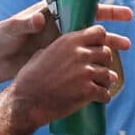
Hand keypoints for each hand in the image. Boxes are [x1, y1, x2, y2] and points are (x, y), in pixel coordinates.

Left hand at [0, 0, 132, 83]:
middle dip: (111, 14)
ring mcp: (62, 40)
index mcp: (50, 10)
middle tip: (128, 16)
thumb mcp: (11, 29)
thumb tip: (39, 19)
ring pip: (91, 37)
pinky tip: (110, 64)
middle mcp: (60, 23)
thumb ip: (25, 23)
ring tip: (125, 46)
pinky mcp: (61, 57)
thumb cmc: (0, 40)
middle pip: (90, 15)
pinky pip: (84, 55)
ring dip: (109, 40)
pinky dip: (98, 58)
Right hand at [8, 25, 128, 127]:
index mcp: (69, 41)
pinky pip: (106, 93)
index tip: (96, 50)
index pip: (99, 32)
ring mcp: (86, 72)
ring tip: (99, 86)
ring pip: (109, 74)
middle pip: (107, 53)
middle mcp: (80, 53)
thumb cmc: (29, 80)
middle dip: (103, 63)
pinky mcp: (88, 91)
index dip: (100, 41)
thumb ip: (58, 50)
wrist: (25, 102)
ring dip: (105, 82)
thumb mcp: (41, 55)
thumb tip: (71, 51)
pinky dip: (104, 97)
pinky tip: (100, 98)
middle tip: (97, 72)